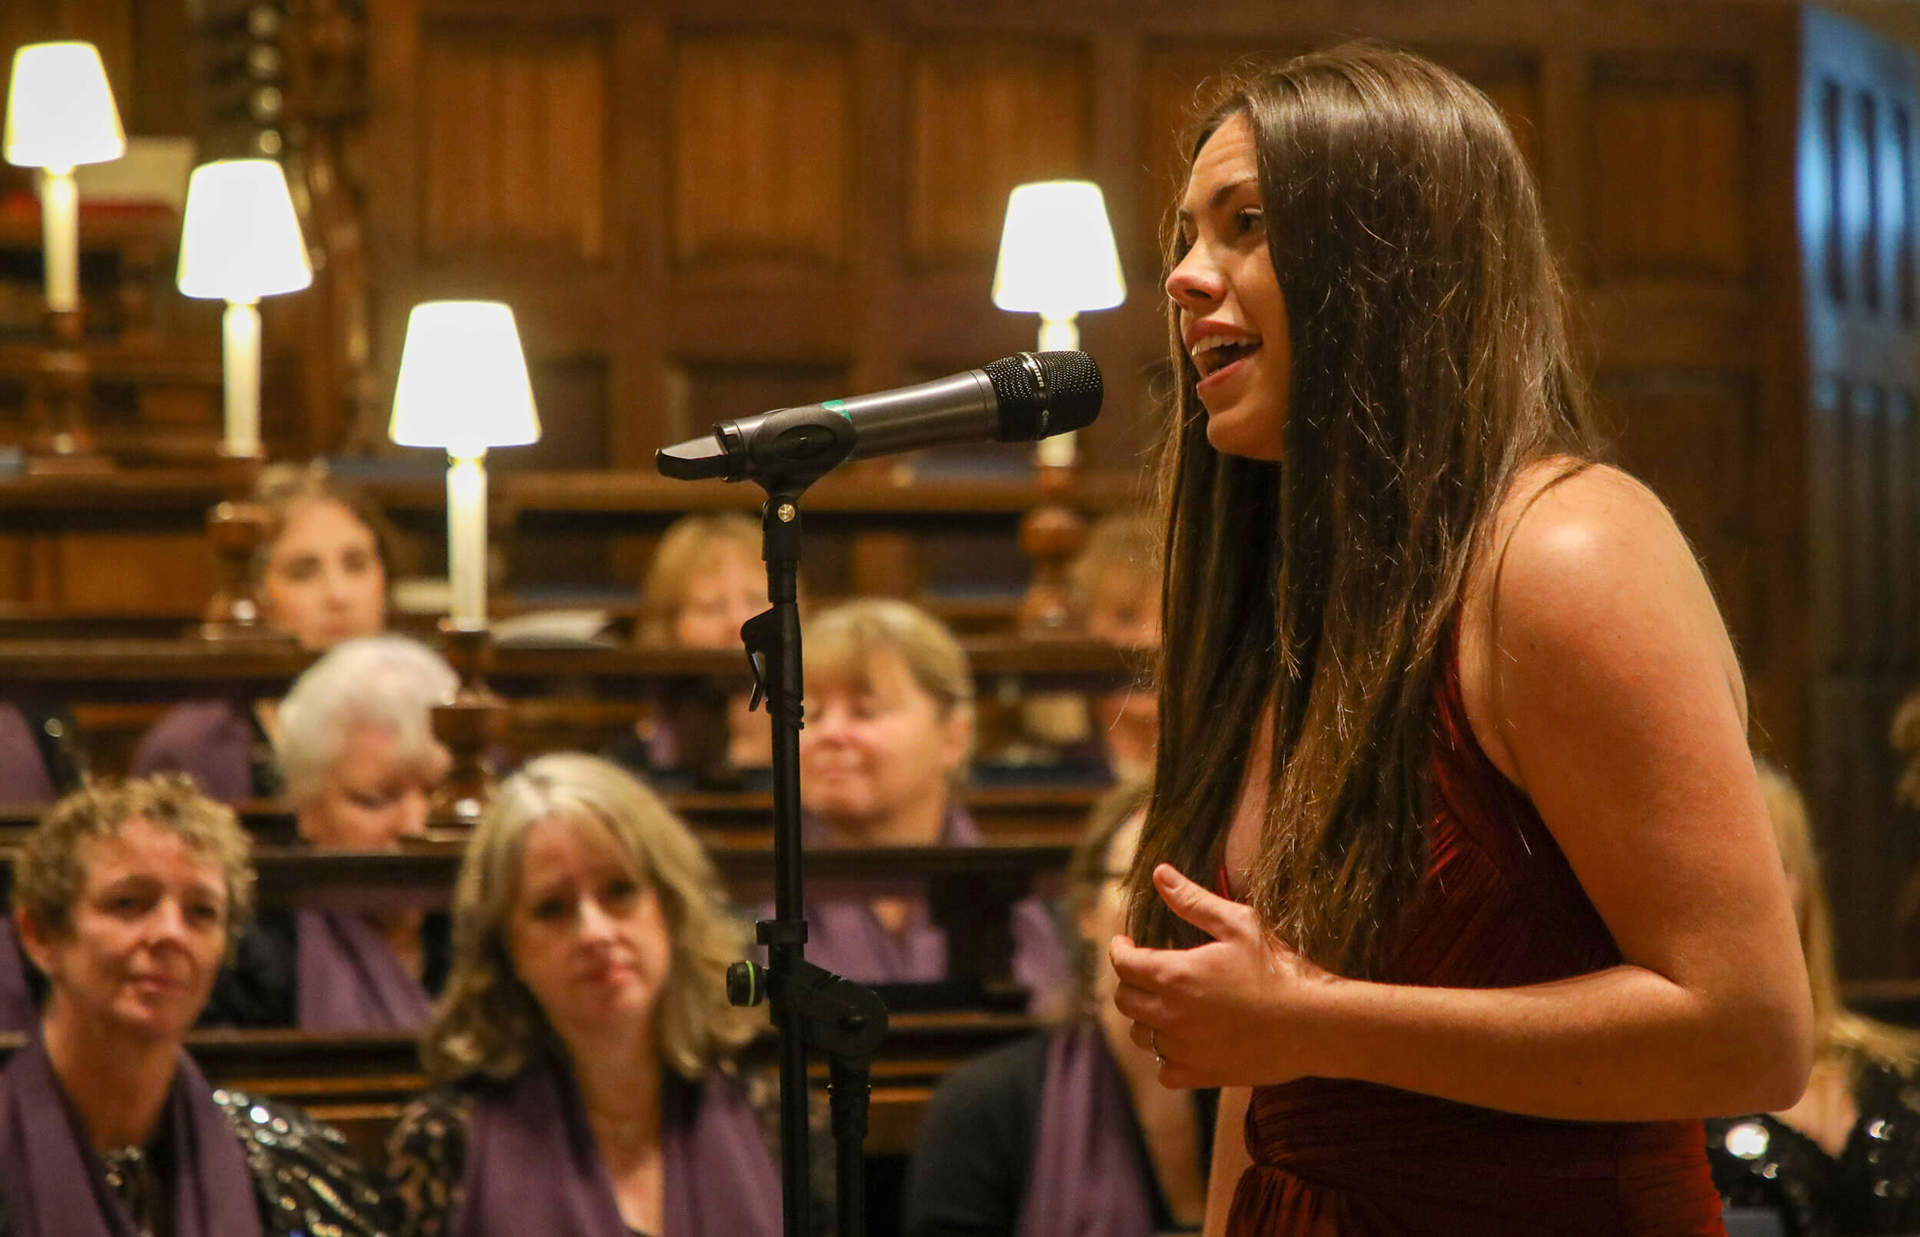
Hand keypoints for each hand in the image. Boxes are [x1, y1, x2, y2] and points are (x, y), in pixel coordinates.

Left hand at [1110, 863, 1342, 1088]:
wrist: (1314, 1023)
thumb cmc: (1279, 968)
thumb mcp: (1239, 924)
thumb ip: (1193, 901)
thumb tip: (1159, 873)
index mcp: (1174, 975)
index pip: (1123, 964)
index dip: (1120, 950)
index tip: (1126, 942)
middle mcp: (1170, 1015)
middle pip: (1124, 1000)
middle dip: (1129, 981)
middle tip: (1147, 970)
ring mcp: (1183, 1049)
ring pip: (1140, 1036)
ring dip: (1145, 1018)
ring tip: (1165, 1004)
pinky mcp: (1201, 1074)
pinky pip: (1164, 1070)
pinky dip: (1166, 1056)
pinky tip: (1183, 1042)